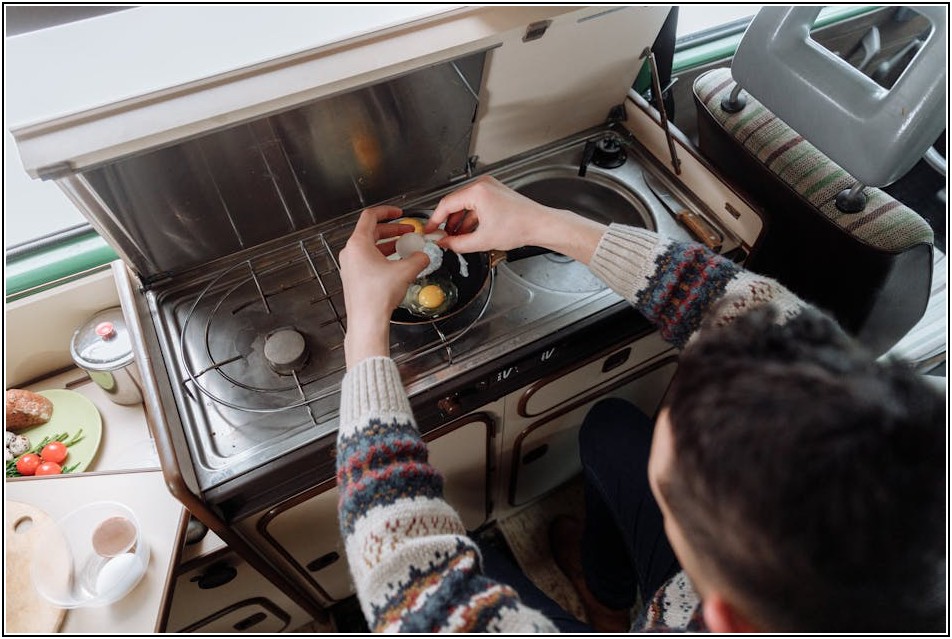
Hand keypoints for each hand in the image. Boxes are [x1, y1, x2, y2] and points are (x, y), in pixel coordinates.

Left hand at [339, 206, 428, 366]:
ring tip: (405, 247)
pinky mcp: (354, 279)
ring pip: (370, 247)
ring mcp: (350, 266)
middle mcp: (350, 253)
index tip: (398, 213)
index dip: (387, 212)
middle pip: (371, 232)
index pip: (370, 217)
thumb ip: (418, 258)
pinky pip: (368, 260)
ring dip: (388, 244)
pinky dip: (382, 257)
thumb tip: (423, 256)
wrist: (367, 321)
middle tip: (407, 231)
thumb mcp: (405, 271)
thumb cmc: (377, 296)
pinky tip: (396, 265)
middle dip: (392, 230)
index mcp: (358, 244)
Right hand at [427, 176, 606, 262]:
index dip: (435, 219)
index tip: (429, 230)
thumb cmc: (519, 227)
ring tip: (455, 238)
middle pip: (455, 203)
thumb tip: (444, 244)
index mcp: (477, 191)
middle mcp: (482, 185)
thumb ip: (457, 244)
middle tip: (441, 236)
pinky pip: (476, 205)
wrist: (540, 225)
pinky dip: (471, 218)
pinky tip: (468, 232)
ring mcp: (490, 188)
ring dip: (459, 222)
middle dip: (448, 222)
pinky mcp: (496, 193)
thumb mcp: (482, 240)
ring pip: (466, 205)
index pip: (446, 204)